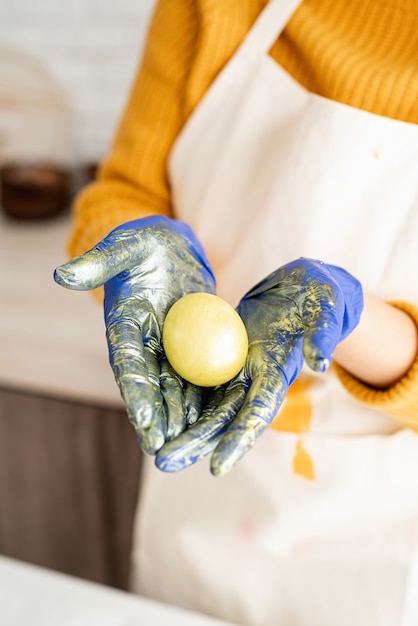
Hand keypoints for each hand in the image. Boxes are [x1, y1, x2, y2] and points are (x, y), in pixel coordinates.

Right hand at [54, 215, 215, 453]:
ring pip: (172, 388)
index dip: (135, 390)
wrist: (172, 248)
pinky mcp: (187, 348)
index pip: (127, 363)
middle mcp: (141, 344)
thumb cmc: (146, 243)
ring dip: (179, 416)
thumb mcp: (126, 246)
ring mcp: (165, 349)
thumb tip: (62, 275)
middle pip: (149, 386)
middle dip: (155, 418)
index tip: (145, 418)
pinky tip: (213, 421)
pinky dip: (201, 397)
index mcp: (122, 325)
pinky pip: (195, 376)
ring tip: (188, 445)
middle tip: (164, 448)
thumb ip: (99, 261)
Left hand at [156, 258, 363, 474]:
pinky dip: (182, 400)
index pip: (258, 413)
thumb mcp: (325, 308)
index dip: (238, 441)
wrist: (303, 287)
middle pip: (224, 419)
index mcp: (280, 374)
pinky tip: (157, 412)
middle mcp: (257, 381)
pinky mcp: (226, 359)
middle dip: (196, 443)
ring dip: (184, 430)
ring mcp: (239, 372)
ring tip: (156, 452)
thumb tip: (320, 363)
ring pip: (208, 407)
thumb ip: (321, 334)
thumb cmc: (318, 295)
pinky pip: (200, 383)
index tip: (216, 469)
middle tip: (165, 462)